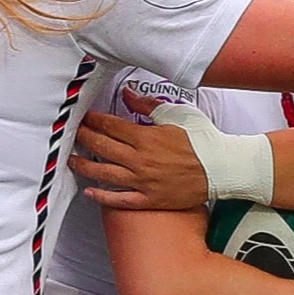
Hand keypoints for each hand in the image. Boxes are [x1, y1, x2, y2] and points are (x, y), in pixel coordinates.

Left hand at [70, 102, 211, 211]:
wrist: (223, 168)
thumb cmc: (202, 139)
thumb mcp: (176, 114)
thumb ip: (148, 105)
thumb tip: (127, 94)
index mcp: (146, 137)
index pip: (110, 126)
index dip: (93, 121)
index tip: (84, 118)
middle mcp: (140, 160)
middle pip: (102, 147)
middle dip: (83, 138)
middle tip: (72, 134)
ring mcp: (142, 182)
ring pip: (104, 173)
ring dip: (84, 166)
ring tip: (71, 160)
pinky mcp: (149, 199)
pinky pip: (120, 200)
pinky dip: (102, 197)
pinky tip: (89, 191)